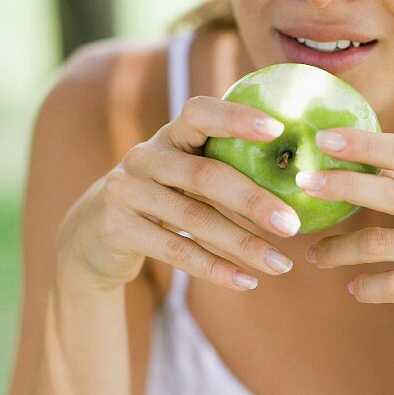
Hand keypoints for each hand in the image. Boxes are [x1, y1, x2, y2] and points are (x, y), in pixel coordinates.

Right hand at [55, 96, 303, 292]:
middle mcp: (145, 156)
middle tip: (292, 225)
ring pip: (195, 219)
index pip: (201, 112)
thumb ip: (224, 170)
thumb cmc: (162, 202)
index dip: (237, 117)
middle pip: (206, 176)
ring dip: (243, 245)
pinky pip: (176, 251)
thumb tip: (301, 183)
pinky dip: (215, 269)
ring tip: (281, 265)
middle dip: (254, 201)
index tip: (277, 129)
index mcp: (169, 135)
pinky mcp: (117, 228)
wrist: (92, 236)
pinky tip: (247, 281)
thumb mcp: (183, 177)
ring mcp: (126, 190)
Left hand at [296, 126, 393, 341]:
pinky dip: (368, 288)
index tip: (323, 137)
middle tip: (301, 185)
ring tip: (316, 257)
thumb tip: (359, 153)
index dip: (363, 143)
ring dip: (340, 251)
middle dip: (340, 187)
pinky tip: (353, 288)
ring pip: (383, 246)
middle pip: (388, 194)